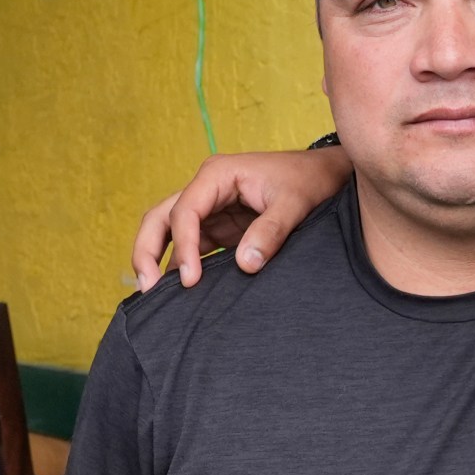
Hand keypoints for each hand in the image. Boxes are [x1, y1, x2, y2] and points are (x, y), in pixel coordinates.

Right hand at [133, 147, 352, 290]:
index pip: (184, 212)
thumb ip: (271, 232)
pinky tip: (184, 294)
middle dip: (147, 251)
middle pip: (160, 218)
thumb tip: (246, 265)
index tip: (191, 280)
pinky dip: (184, 267)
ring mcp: (211, 209)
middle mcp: (206, 190)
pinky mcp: (220, 227)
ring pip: (170, 233)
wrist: (327, 177)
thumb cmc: (310, 182)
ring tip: (157, 299)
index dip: (184, 247)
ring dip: (160, 262)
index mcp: (217, 175)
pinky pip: (192, 247)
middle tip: (148, 289)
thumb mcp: (295, 204)